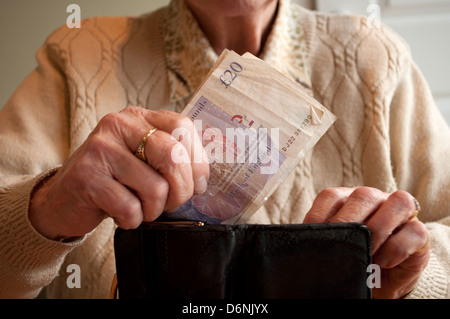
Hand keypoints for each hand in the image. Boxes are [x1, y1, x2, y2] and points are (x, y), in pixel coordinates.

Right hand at [29, 106, 208, 238]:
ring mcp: (101, 149)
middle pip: (173, 156)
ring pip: (155, 188)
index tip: (196, 184)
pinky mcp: (87, 177)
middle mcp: (119, 125)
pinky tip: (120, 214)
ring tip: (139, 208)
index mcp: (138, 117)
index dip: (197, 161)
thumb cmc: (115, 181)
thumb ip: (172, 157)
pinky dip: (132, 220)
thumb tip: (203, 178)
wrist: (64, 199)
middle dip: (181, 191)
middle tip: (170, 203)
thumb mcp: (144, 160)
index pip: (183, 127)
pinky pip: (131, 208)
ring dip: (154, 210)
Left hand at [303, 187, 429, 298]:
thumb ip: (324, 236)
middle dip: (348, 221)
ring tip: (366, 254)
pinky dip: (397, 248)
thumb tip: (303, 240)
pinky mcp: (419, 234)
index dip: (319, 214)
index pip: (331, 196)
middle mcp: (375, 199)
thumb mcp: (336, 245)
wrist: (380, 280)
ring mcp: (400, 214)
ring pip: (398, 202)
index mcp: (348, 200)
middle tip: (340, 246)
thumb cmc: (354, 258)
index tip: (312, 237)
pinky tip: (382, 262)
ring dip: (378, 229)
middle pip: (364, 195)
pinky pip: (415, 231)